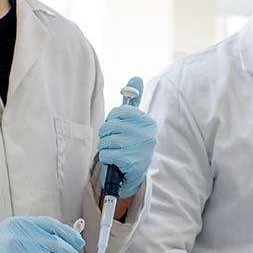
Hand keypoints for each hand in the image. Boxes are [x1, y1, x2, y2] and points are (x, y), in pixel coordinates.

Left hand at [98, 76, 157, 197]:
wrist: (134, 174)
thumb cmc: (132, 143)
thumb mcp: (135, 122)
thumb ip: (134, 100)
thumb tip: (136, 78)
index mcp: (148, 122)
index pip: (121, 111)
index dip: (112, 118)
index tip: (115, 125)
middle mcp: (147, 134)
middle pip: (112, 125)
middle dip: (106, 133)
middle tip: (111, 140)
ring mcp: (141, 149)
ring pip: (107, 140)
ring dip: (105, 146)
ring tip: (113, 150)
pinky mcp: (132, 162)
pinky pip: (106, 154)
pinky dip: (106, 157)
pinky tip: (113, 160)